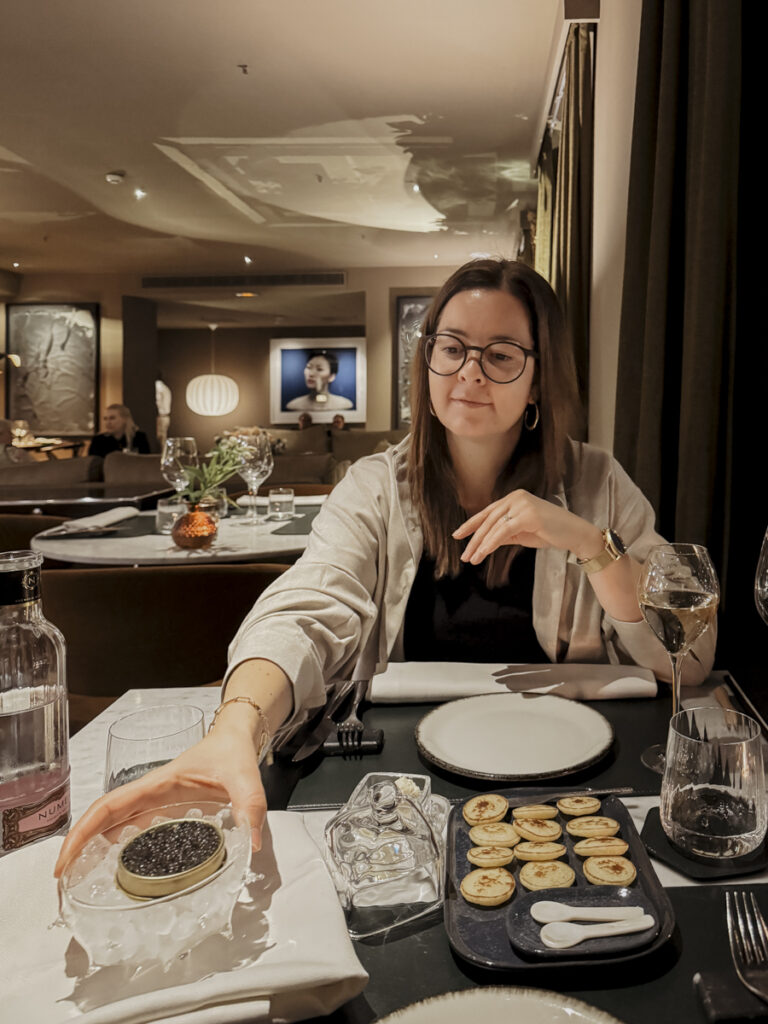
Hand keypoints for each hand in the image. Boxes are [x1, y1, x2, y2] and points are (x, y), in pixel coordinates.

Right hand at [53, 724, 265, 877]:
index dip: (82, 833)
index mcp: (157, 784)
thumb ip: (250, 806)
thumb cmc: (232, 751)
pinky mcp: (163, 809)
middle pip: (101, 819)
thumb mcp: (244, 777)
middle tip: (64, 884)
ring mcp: (154, 802)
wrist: (236, 736)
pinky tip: (117, 869)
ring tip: (80, 882)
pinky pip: (131, 827)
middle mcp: (149, 794)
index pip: (109, 807)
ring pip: (113, 824)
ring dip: (92, 847)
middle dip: (77, 847)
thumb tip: (251, 844)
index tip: (64, 862)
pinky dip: (115, 846)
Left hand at [453, 489, 601, 564]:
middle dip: (473, 538)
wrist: (575, 534)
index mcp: (513, 498)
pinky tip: (483, 553)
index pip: (487, 512)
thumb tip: (483, 542)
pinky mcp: (527, 514)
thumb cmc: (550, 533)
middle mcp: (516, 497)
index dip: (471, 524)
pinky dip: (491, 543)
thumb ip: (503, 534)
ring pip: (493, 526)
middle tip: (463, 555)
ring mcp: (522, 504)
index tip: (457, 535)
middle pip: (488, 519)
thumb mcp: (520, 533)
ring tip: (471, 559)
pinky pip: (503, 531)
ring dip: (480, 544)